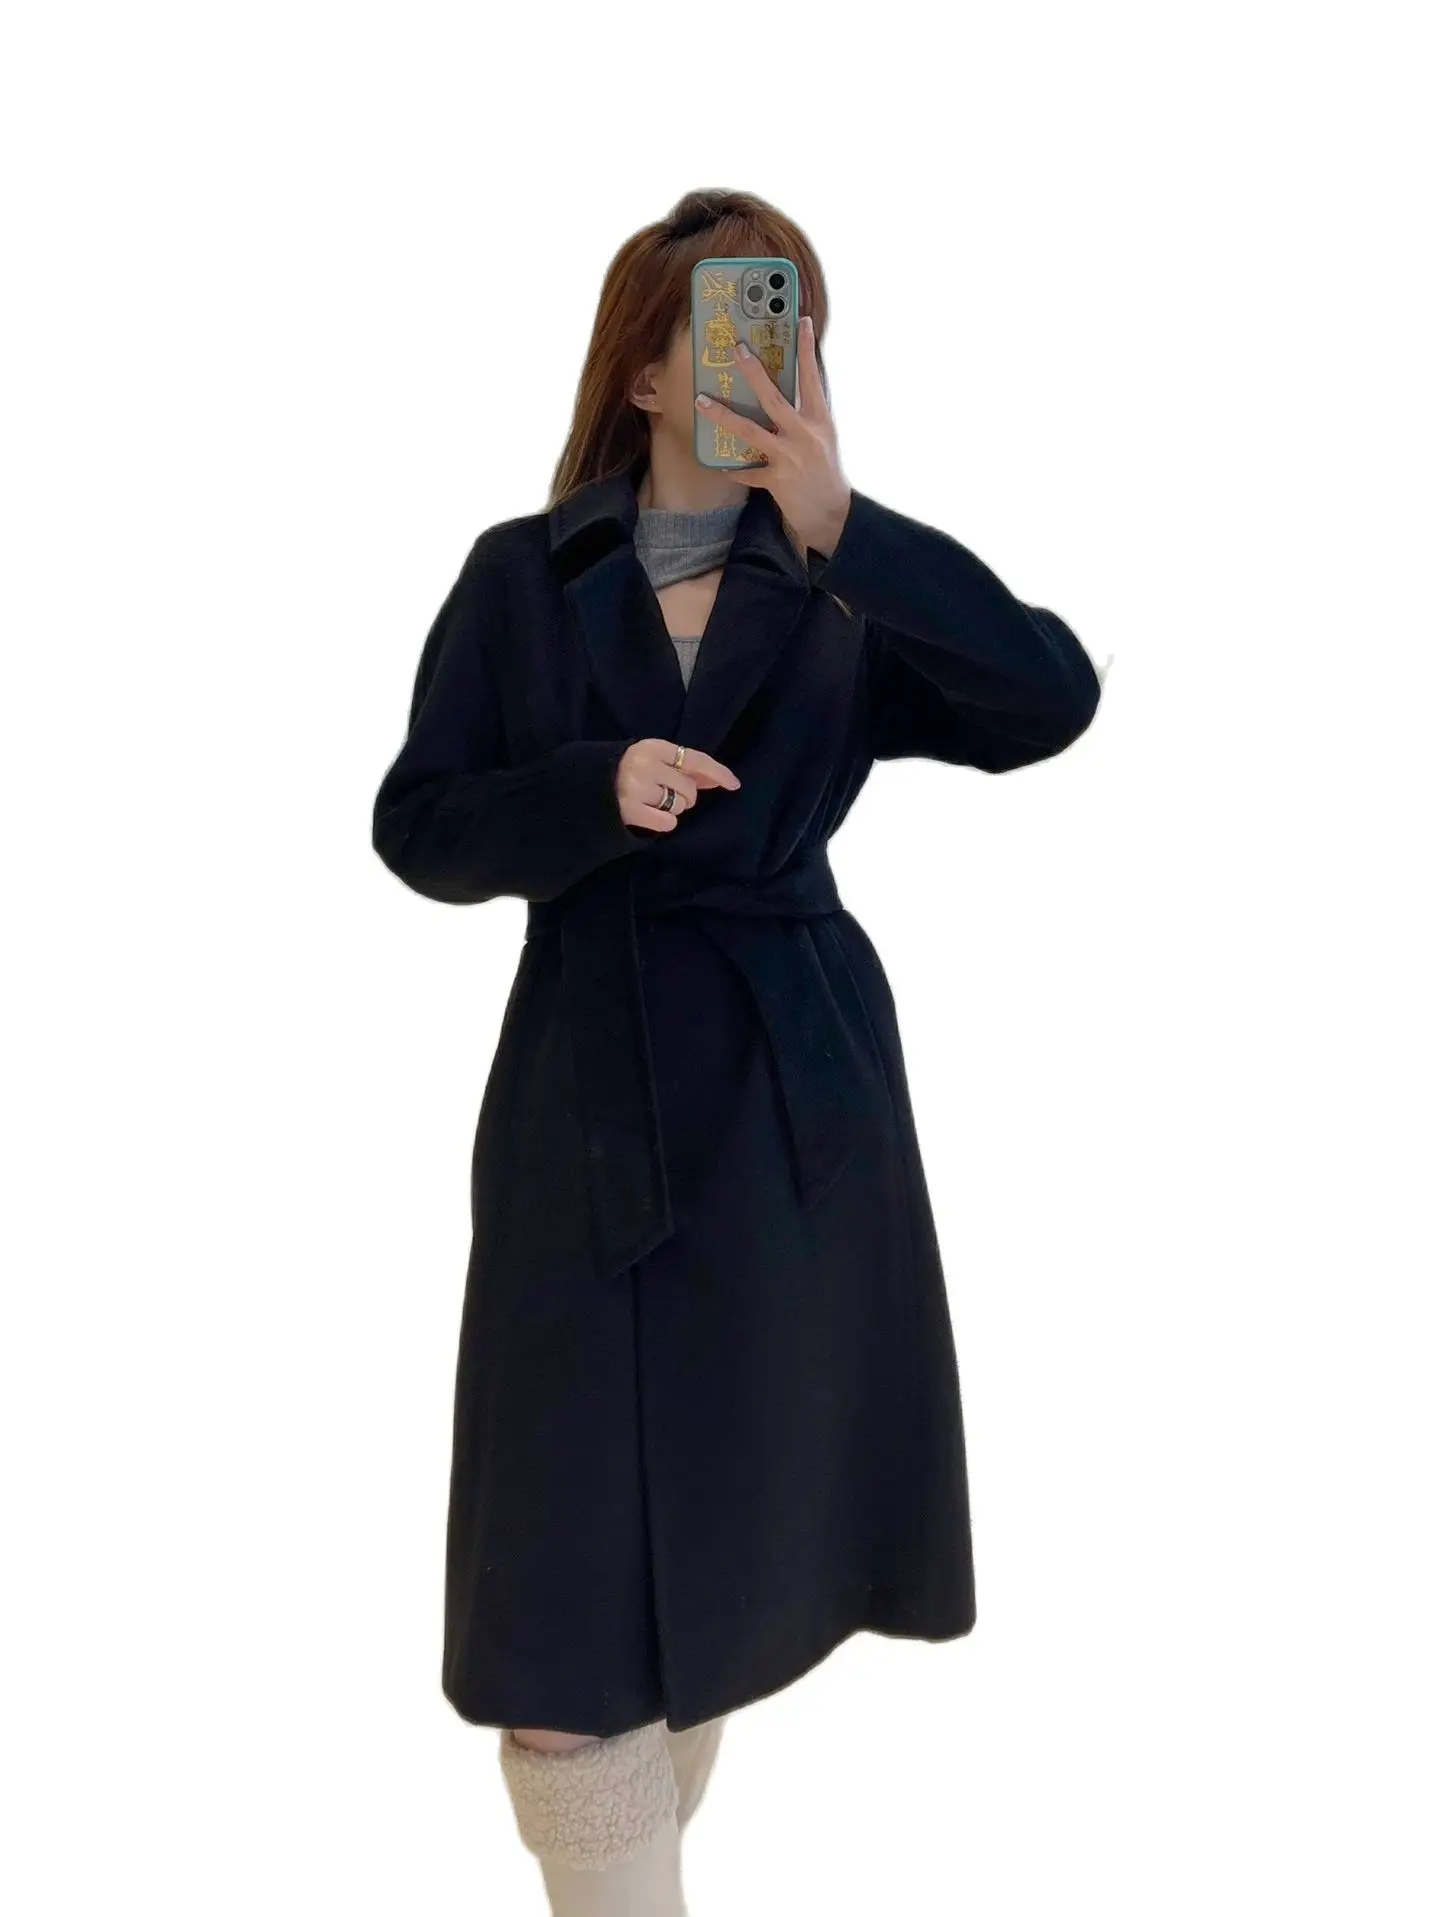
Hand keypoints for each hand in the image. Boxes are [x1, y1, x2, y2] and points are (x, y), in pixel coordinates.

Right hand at [616, 737, 740, 832]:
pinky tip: (648, 814)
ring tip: (651, 801)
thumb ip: (683, 767)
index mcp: (652, 747)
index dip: (717, 772)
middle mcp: (645, 766)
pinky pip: (668, 823)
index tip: (735, 784)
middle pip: (690, 789)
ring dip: (672, 808)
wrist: (587, 786)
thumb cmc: (627, 771)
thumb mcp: (653, 760)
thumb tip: (717, 779)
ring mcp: (637, 789)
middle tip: (663, 793)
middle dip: (684, 795)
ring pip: (680, 806)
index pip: (694, 759)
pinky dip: (663, 822)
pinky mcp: (631, 811)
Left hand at [694, 313, 851, 557]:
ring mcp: (790, 458)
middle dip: (754, 373)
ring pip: (751, 432)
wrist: (832, 513)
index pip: (813, 378)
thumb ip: (807, 413)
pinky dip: (733, 469)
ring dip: (723, 416)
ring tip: (701, 402)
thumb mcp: (824, 437)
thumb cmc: (825, 471)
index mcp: (820, 420)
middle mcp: (805, 435)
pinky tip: (718, 464)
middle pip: (775, 399)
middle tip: (737, 350)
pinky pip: (748, 472)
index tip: (801, 322)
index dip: (807, 349)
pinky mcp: (777, 482)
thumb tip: (786, 388)